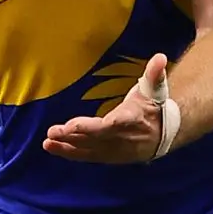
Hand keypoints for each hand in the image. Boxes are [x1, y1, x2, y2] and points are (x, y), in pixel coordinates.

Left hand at [43, 52, 171, 163]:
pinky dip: (69, 153)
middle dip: (74, 135)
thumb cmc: (153, 108)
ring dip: (67, 146)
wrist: (165, 136)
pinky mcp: (107, 156)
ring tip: (48, 141)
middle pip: (95, 138)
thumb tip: (160, 57)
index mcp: (133, 119)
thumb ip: (155, 74)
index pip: (113, 124)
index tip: (73, 125)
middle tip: (53, 131)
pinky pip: (86, 156)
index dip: (93, 126)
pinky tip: (52, 147)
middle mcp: (123, 138)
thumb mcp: (156, 90)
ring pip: (88, 150)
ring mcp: (115, 150)